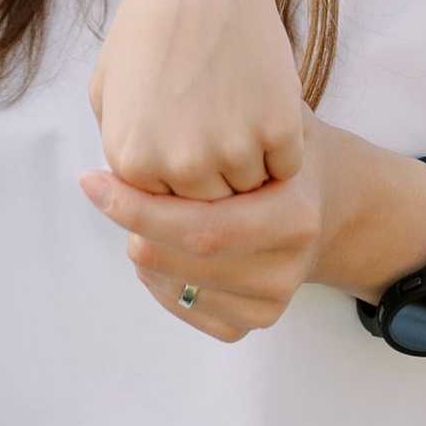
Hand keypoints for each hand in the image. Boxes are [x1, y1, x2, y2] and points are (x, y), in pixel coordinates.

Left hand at [80, 117, 425, 342]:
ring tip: (138, 211)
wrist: (333, 198)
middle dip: (134, 226)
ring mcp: (276, 297)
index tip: (92, 180)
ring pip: (178, 287)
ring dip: (143, 250)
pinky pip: (190, 311)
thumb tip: (144, 106)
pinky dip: (160, 281)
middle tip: (105, 192)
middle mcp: (289, 262)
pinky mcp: (261, 319)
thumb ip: (217, 116)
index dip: (137, 206)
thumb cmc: (283, 142)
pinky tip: (161, 244)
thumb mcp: (267, 112)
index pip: (200, 225)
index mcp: (294, 212)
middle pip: (184, 258)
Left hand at [88, 0, 306, 195]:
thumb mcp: (108, 90)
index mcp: (131, 162)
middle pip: (212, 207)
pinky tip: (266, 97)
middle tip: (220, 120)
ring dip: (254, 158)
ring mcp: (230, 150)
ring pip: (253, 188)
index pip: (168, 209)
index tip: (189, 137)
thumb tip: (132, 196)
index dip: (184, 177)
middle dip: (219, 174)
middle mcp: (178, 166)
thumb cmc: (152, 25)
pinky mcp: (277, 128)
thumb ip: (119, 150)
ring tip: (240, 104)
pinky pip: (288, 164)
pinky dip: (285, 141)